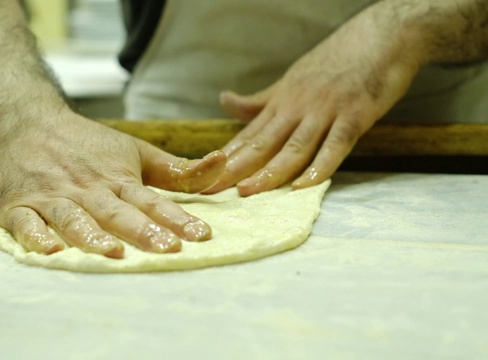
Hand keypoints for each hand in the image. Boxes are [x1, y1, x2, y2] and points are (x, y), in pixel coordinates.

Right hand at [0, 111, 226, 257]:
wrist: (23, 121)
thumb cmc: (85, 143)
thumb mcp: (133, 151)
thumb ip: (174, 169)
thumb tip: (220, 164)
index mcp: (116, 178)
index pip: (151, 200)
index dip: (176, 218)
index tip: (200, 235)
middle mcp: (87, 189)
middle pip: (117, 212)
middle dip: (143, 231)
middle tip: (166, 249)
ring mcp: (51, 197)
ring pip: (73, 218)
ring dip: (93, 235)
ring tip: (113, 252)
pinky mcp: (17, 205)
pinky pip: (26, 223)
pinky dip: (35, 237)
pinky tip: (49, 250)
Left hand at [206, 3, 421, 195]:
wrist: (383, 35)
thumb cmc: (338, 59)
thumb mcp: (292, 79)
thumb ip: (260, 100)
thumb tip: (225, 101)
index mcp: (281, 102)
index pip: (248, 135)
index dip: (224, 158)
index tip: (201, 176)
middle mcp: (297, 107)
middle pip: (262, 143)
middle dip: (235, 169)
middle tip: (211, 190)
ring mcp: (325, 111)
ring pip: (293, 147)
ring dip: (270, 171)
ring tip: (248, 191)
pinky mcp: (355, 115)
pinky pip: (335, 146)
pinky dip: (320, 167)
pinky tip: (304, 186)